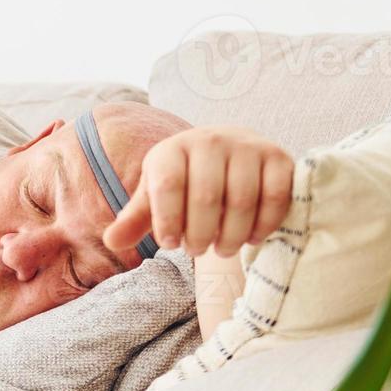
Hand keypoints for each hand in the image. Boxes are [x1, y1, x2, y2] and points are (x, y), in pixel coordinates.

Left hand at [103, 126, 294, 257]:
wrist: (228, 155)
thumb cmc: (183, 183)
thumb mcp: (154, 198)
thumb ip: (134, 220)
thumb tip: (111, 241)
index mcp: (172, 149)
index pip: (167, 184)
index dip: (168, 220)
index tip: (170, 244)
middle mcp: (210, 140)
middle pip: (206, 198)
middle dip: (200, 235)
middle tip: (197, 250)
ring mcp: (248, 146)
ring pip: (243, 201)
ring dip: (232, 235)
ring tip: (222, 248)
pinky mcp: (279, 157)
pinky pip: (276, 197)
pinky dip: (264, 225)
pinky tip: (251, 238)